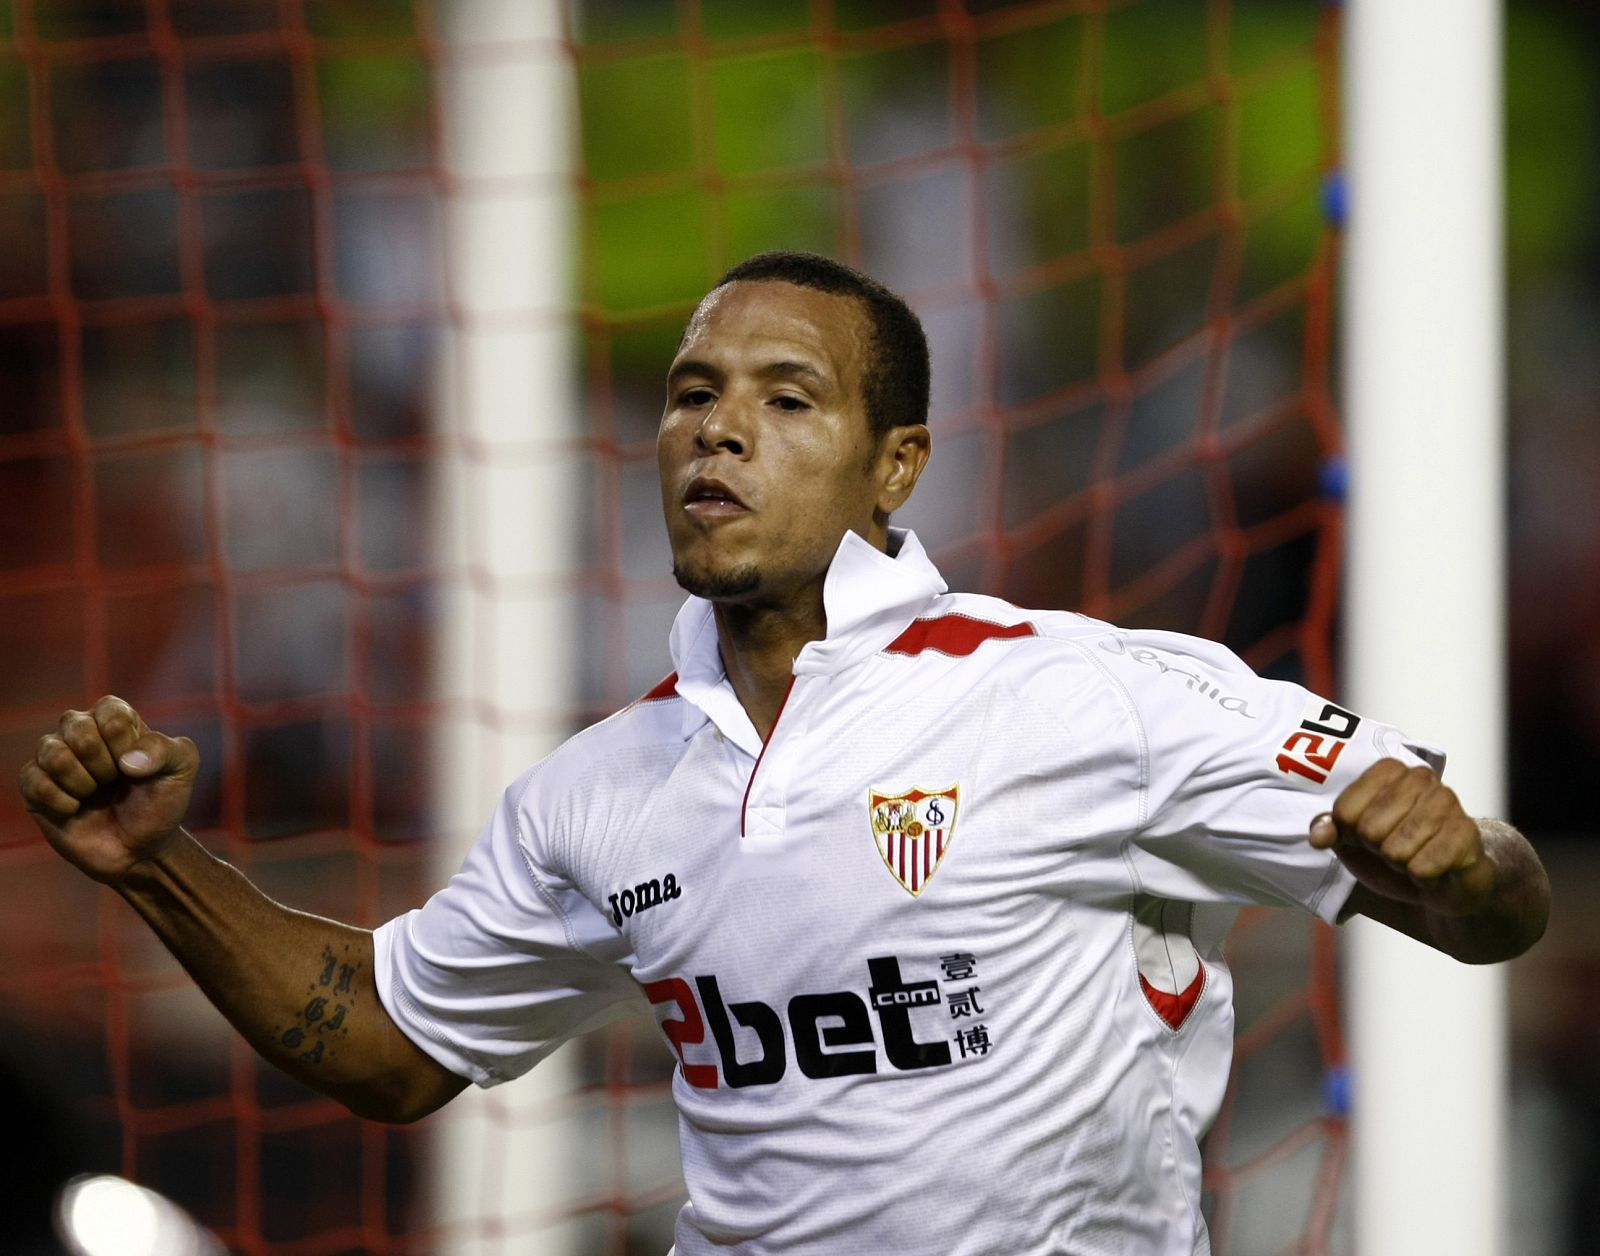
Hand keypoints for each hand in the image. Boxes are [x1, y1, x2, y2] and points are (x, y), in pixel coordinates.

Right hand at [18, 696, 198, 884]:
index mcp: (115, 719)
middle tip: (114, 782)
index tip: (137, 767)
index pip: (109, 711)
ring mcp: (54, 757)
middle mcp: (80, 730)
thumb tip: (128, 761)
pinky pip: (34, 781)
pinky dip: (61, 801)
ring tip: (95, 795)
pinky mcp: (34, 785)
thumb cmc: (160, 803)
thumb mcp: (181, 770)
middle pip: (78, 728)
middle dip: (104, 765)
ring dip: (82, 783)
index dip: (125, 743)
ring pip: (53, 753)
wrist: (140, 849)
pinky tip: (75, 809)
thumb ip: (167, 750)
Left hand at [1309, 759, 1493, 917]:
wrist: (1446, 877)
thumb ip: (1330, 830)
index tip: (1366, 836)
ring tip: (1415, 857)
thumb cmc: (1397, 850)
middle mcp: (1420, 778)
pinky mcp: (1465, 833)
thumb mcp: (1353, 841)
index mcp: (1388, 771)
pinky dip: (1422, 878)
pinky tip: (1433, 869)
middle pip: (1368, 829)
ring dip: (1401, 865)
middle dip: (1377, 850)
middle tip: (1395, 848)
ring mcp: (1447, 803)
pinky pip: (1422, 867)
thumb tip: (1319, 835)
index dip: (1350, 834)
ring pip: (1395, 850)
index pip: (1345, 811)